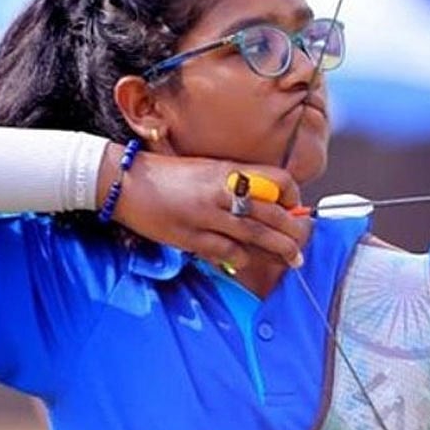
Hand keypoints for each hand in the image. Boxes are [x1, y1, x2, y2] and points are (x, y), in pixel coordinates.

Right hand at [107, 148, 307, 269]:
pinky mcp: (191, 237)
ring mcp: (206, 216)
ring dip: (279, 250)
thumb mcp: (206, 169)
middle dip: (294, 232)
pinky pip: (226, 251)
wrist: (127, 182)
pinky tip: (247, 261)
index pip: (277, 181)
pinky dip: (241, 258)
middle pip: (272, 213)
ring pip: (255, 235)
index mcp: (228, 171)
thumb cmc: (167, 175)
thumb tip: (265, 200)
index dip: (293, 196)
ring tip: (293, 259)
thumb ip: (234, 182)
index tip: (295, 209)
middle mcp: (221, 191)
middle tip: (302, 243)